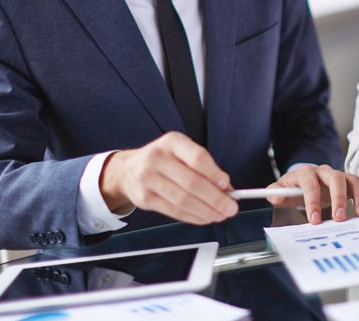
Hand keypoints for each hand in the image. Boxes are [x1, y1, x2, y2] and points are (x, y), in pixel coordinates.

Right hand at [100, 132, 238, 224]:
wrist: (128, 170)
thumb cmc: (163, 159)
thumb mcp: (183, 152)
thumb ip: (205, 167)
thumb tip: (227, 188)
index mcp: (173, 142)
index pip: (198, 158)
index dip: (215, 174)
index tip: (228, 186)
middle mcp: (158, 158)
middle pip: (192, 183)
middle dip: (216, 199)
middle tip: (230, 207)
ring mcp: (148, 179)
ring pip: (183, 200)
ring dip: (206, 211)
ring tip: (220, 214)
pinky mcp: (145, 199)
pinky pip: (174, 211)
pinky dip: (193, 217)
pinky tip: (205, 217)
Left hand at [266, 164, 358, 223]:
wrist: (303, 181)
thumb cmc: (293, 187)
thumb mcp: (281, 190)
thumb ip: (275, 193)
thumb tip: (276, 196)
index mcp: (306, 173)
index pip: (310, 183)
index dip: (312, 200)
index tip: (314, 219)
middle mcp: (324, 171)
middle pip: (335, 178)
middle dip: (338, 198)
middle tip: (340, 217)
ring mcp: (337, 175)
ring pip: (351, 179)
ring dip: (358, 196)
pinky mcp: (347, 182)